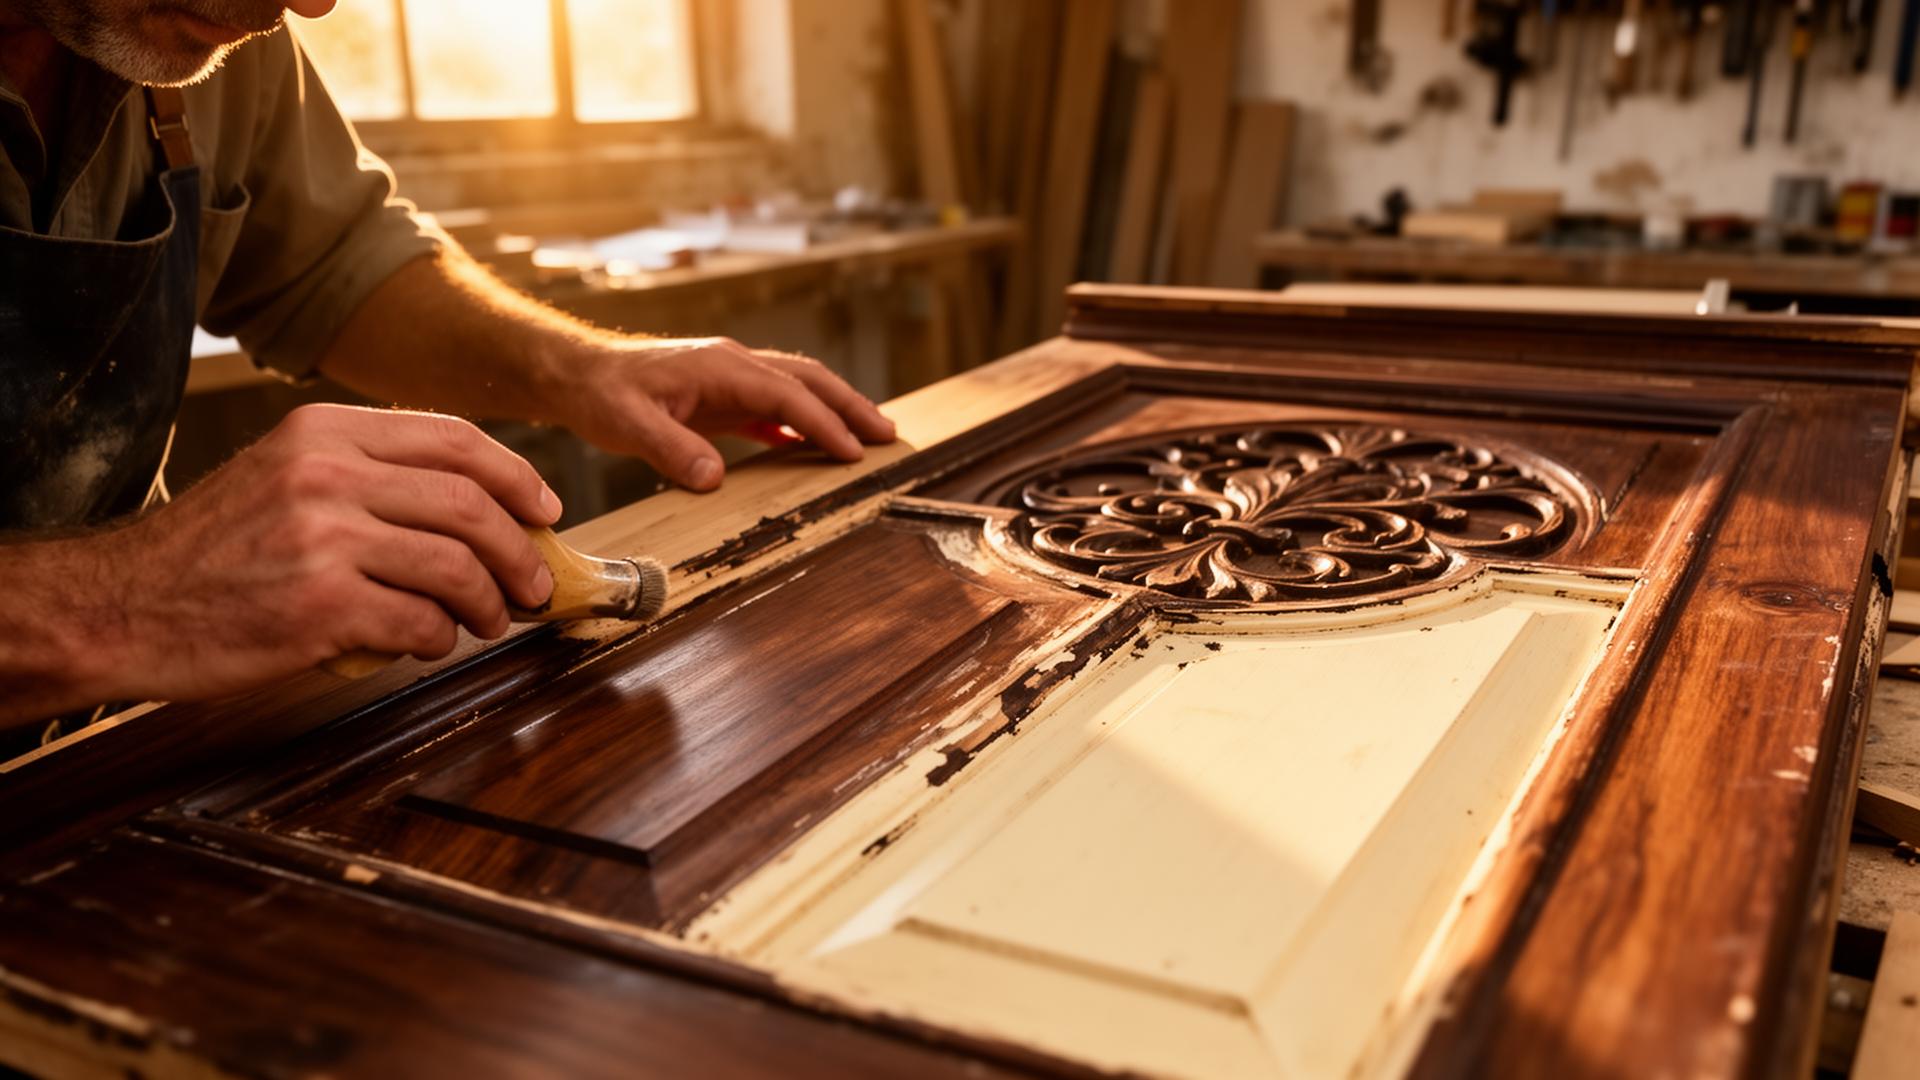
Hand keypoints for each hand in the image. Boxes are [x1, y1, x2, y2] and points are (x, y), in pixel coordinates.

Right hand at [34, 404, 559, 710]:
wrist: (120, 606)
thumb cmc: (212, 551)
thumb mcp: (283, 476)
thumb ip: (367, 477)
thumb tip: (477, 507)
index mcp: (322, 431)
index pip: (454, 439)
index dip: (517, 476)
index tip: (546, 510)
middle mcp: (325, 473)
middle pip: (470, 503)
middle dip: (519, 550)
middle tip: (532, 585)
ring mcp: (323, 537)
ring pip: (457, 564)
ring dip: (488, 602)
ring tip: (485, 620)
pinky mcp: (320, 605)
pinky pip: (420, 621)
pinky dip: (438, 638)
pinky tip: (425, 642)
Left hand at [548, 337, 896, 490]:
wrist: (577, 373)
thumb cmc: (600, 393)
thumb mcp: (626, 424)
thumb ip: (672, 449)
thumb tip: (714, 478)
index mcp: (720, 368)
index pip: (786, 395)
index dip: (822, 422)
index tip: (852, 451)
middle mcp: (734, 366)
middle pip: (808, 381)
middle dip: (850, 407)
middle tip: (887, 436)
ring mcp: (730, 378)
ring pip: (796, 388)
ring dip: (834, 410)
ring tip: (868, 437)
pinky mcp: (722, 396)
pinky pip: (774, 407)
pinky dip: (801, 423)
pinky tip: (814, 446)